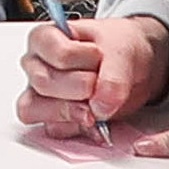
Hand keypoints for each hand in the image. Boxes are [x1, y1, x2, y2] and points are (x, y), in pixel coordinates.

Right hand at [19, 14, 168, 136]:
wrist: (133, 68)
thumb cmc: (117, 49)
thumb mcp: (122, 51)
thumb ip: (114, 75)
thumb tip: (100, 105)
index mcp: (45, 38)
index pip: (54, 53)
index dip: (80, 58)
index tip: (99, 54)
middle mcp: (37, 66)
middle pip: (44, 82)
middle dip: (78, 88)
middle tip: (99, 85)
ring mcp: (41, 94)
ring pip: (36, 108)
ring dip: (72, 112)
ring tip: (97, 108)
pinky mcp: (53, 118)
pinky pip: (54, 129)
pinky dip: (78, 128)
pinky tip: (97, 122)